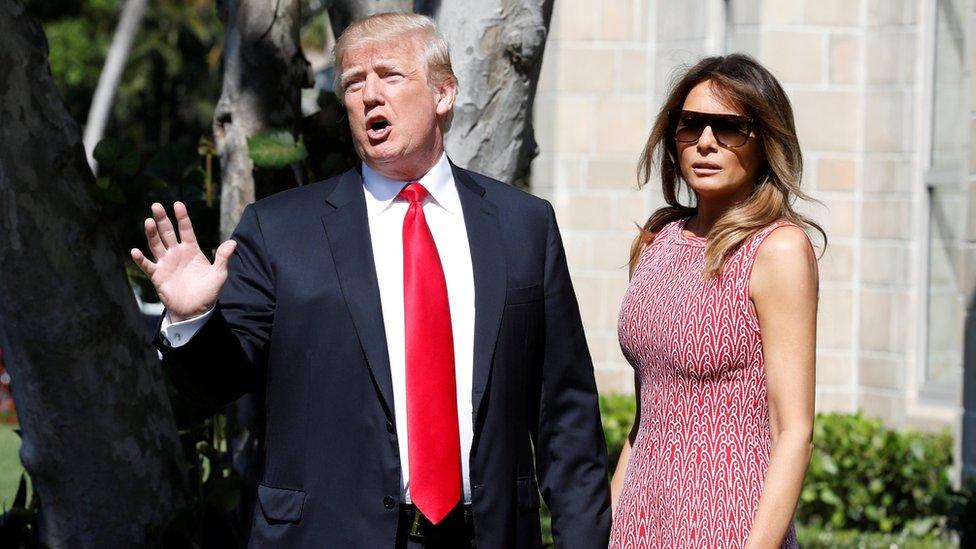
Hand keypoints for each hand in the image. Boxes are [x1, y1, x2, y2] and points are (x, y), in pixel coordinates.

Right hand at [130, 201, 236, 321]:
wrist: (196, 310)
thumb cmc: (208, 291)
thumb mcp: (219, 274)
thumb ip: (223, 258)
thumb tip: (233, 242)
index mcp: (192, 250)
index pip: (186, 229)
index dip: (182, 217)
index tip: (177, 203)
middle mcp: (176, 253)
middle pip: (167, 232)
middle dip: (162, 219)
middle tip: (156, 205)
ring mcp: (166, 263)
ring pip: (156, 245)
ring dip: (151, 234)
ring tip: (148, 221)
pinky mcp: (157, 276)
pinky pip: (147, 265)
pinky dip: (141, 259)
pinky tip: (135, 251)